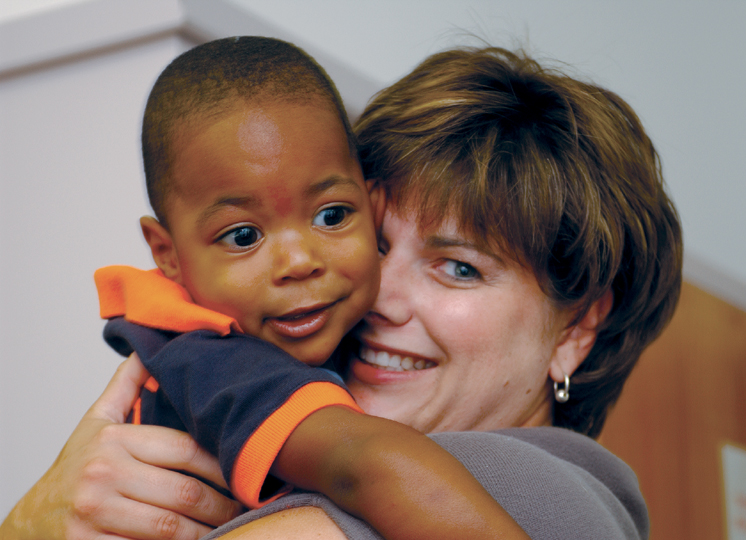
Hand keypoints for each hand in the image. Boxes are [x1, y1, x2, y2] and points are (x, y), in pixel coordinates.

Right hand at [1, 354, 241, 539]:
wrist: (30, 518)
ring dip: (206, 532)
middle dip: (222, 505)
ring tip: (231, 528)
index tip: (246, 475)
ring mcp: (93, 513)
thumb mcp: (96, 422)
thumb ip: (126, 386)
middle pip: (183, 492)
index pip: (185, 450)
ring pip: (170, 527)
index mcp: (113, 440)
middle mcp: (102, 474)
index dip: (222, 465)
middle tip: (246, 508)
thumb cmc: (75, 467)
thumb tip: (148, 350)